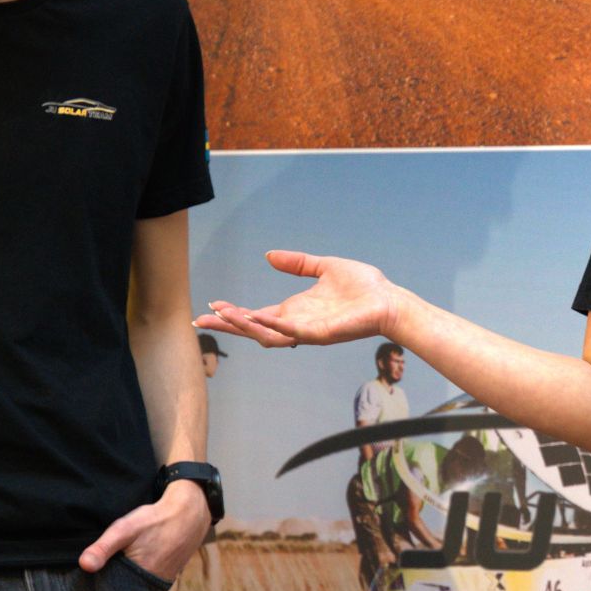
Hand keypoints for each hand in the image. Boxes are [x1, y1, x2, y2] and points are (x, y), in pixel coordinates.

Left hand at [79, 478, 211, 582]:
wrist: (189, 513)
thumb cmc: (155, 520)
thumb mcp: (125, 529)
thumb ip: (103, 547)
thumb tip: (84, 566)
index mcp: (138, 579)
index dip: (98, 589)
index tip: (86, 584)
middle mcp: (150, 586)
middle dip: (110, 587)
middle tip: (101, 573)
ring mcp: (160, 582)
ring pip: (134, 588)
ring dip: (123, 582)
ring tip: (115, 569)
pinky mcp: (166, 575)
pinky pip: (145, 581)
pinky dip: (136, 576)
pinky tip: (132, 565)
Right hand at [197, 250, 397, 348]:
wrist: (389, 300)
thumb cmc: (363, 288)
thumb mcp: (324, 267)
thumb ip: (297, 263)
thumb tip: (269, 256)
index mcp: (295, 310)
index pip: (257, 315)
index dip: (235, 312)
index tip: (213, 304)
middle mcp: (297, 323)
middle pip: (254, 329)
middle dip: (228, 324)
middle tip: (201, 319)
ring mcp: (307, 331)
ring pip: (267, 334)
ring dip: (243, 325)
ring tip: (221, 316)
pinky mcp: (320, 334)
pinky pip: (291, 332)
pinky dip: (272, 326)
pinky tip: (255, 317)